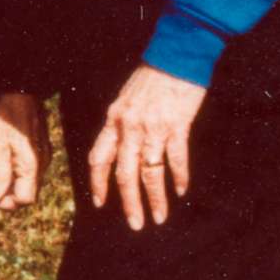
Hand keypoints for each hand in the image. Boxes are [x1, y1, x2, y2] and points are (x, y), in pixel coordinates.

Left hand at [0, 92, 43, 210]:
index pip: (24, 199)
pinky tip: (5, 163)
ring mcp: (43, 157)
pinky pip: (30, 170)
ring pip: (29, 182)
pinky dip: (17, 173)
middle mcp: (42, 164)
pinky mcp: (41, 149)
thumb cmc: (7, 117)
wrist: (22, 92)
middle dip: (9, 195)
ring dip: (12, 184)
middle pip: (28, 193)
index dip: (7, 202)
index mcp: (32, 165)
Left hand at [84, 64, 206, 231]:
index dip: (97, 183)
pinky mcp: (176, 125)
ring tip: (159, 218)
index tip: (99, 204)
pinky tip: (181, 191)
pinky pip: (176, 159)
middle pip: (124, 173)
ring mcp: (152, 128)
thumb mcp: (125, 99)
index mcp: (113, 120)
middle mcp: (129, 127)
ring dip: (155, 198)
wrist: (175, 55)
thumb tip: (119, 147)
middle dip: (128, 202)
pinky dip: (179, 177)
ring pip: (150, 172)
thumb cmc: (152, 77)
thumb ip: (121, 123)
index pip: (98, 158)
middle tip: (135, 224)